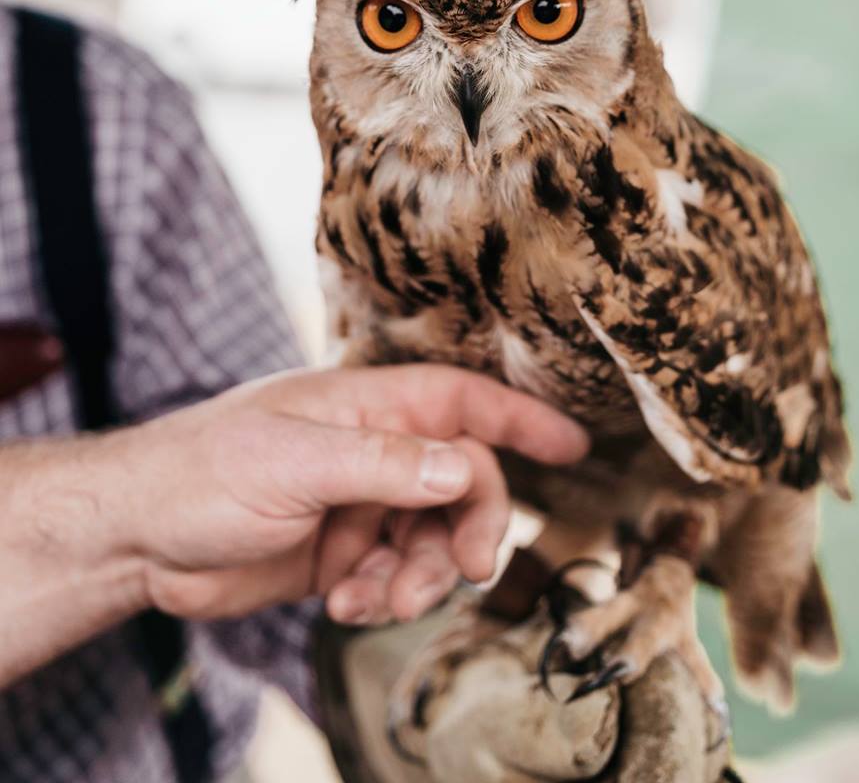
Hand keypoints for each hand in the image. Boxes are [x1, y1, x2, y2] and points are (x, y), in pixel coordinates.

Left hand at [108, 366, 587, 624]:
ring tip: (376, 599)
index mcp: (367, 406)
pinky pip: (394, 575)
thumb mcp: (293, 461)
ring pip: (431, 538)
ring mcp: (360, 503)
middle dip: (468, 528)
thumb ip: (382, 464)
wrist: (137, 537)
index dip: (522, 420)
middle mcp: (373, 451)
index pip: (463, 403)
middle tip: (464, 570)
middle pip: (461, 483)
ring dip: (419, 576)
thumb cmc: (203, 471)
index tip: (574, 446)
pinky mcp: (344, 552)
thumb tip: (463, 468)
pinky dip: (382, 595)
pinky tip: (343, 603)